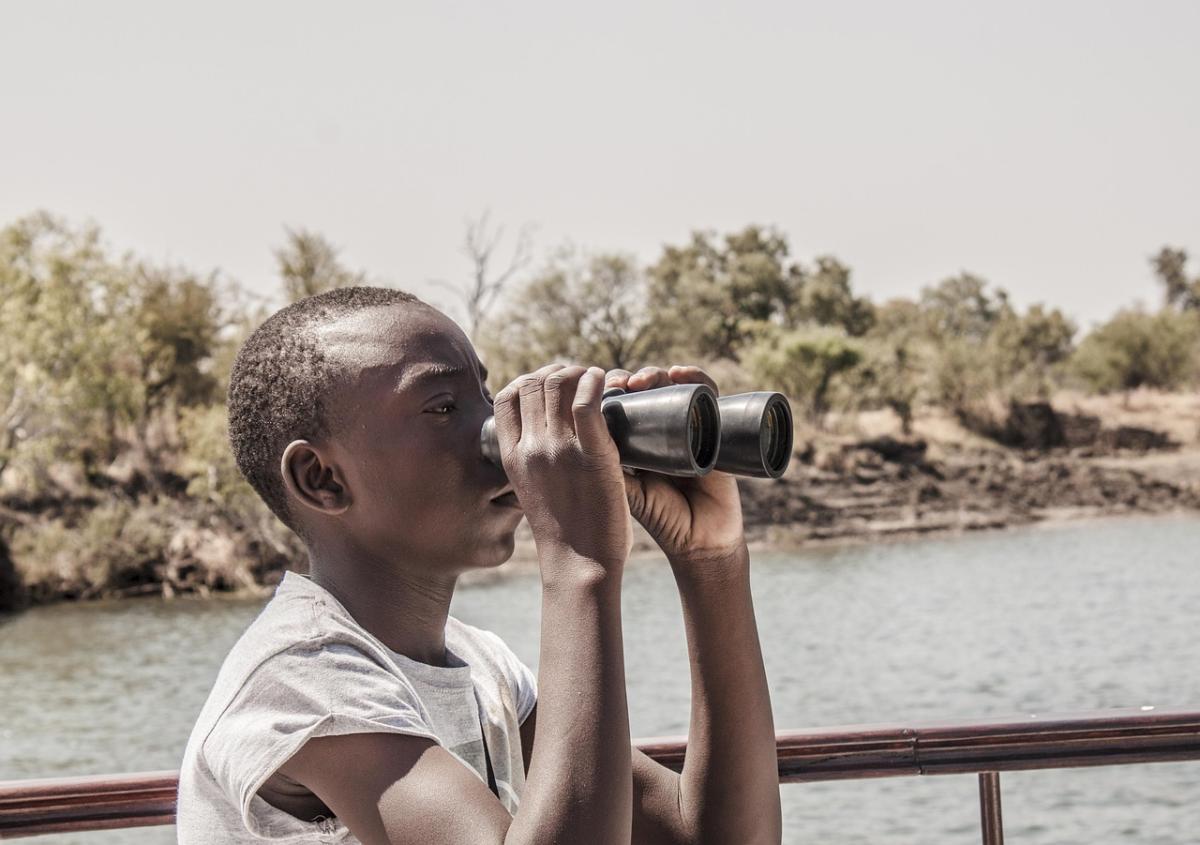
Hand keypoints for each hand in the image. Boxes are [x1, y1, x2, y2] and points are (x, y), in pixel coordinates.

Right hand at [492, 364, 632, 578]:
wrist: (580, 564)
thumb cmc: (564, 533)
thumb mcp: (532, 491)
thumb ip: (534, 463)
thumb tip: (545, 441)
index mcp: (512, 457)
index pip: (508, 397)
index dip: (529, 379)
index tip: (551, 382)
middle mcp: (530, 448)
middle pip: (534, 382)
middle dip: (558, 370)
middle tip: (580, 377)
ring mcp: (559, 450)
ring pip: (558, 383)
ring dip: (579, 371)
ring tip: (596, 377)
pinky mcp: (591, 454)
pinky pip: (586, 401)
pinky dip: (596, 381)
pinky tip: (607, 381)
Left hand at [605, 365, 744, 566]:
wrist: (701, 540)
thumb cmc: (662, 518)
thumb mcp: (624, 491)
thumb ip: (601, 470)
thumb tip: (572, 439)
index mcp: (639, 439)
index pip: (623, 402)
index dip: (609, 389)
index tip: (596, 387)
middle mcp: (664, 429)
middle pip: (647, 388)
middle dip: (630, 378)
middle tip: (620, 383)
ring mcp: (691, 427)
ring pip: (673, 387)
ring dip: (655, 374)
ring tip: (642, 380)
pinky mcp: (716, 429)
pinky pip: (708, 396)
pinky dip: (696, 379)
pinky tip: (679, 374)